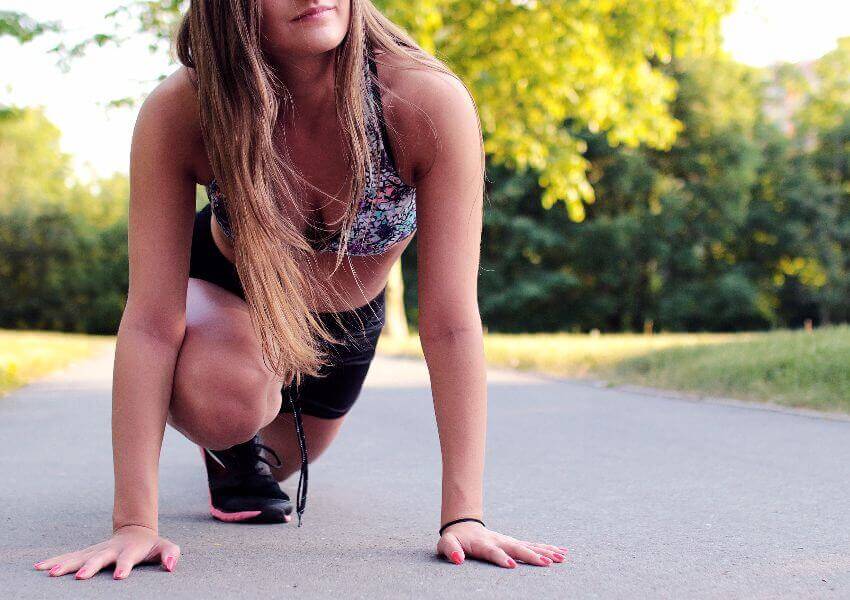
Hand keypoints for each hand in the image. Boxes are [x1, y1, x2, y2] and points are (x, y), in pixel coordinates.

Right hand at [33, 525, 180, 579]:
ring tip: (50, 573)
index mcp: (129, 551)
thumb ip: (171, 554)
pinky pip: (68, 557)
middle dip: (89, 567)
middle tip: (79, 577)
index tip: (119, 576)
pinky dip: (54, 561)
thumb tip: (171, 566)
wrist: (135, 531)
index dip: (124, 566)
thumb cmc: (151, 545)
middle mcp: (110, 550)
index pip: (127, 559)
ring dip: (65, 565)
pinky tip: (39, 567)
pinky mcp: (86, 554)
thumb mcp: (165, 547)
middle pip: (98, 558)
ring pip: (79, 557)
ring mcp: (96, 551)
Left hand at [437, 521, 567, 567]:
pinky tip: (561, 553)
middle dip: (531, 556)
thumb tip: (457, 559)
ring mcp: (508, 541)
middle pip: (516, 549)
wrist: (463, 526)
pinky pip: (532, 546)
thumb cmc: (455, 539)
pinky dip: (547, 549)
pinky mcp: (514, 544)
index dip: (501, 558)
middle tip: (546, 563)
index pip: (493, 552)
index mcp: (483, 544)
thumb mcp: (446, 544)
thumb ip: (450, 550)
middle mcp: (499, 541)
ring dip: (544, 552)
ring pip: (529, 546)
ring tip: (560, 558)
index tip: (511, 565)